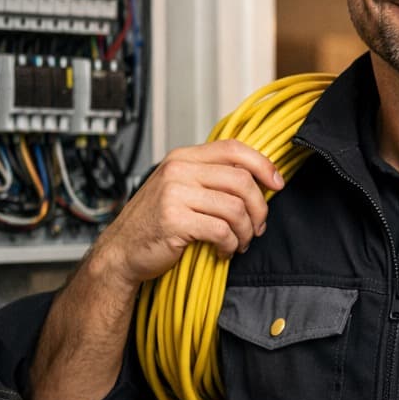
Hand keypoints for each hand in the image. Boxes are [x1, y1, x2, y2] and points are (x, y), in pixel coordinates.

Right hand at [90, 139, 283, 288]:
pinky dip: (230, 245)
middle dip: (259, 208)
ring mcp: (175, 194)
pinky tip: (224, 251)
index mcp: (183, 158)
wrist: (121, 251)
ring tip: (240, 242)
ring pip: (235, 208)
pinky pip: (222, 230)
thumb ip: (210, 179)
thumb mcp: (180, 189)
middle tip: (258, 227)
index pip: (233, 148)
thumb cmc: (155, 223)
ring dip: (246, 231)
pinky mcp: (175, 220)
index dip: (262, 165)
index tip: (277, 184)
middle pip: (241, 180)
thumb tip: (257, 182)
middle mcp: (178, 170)